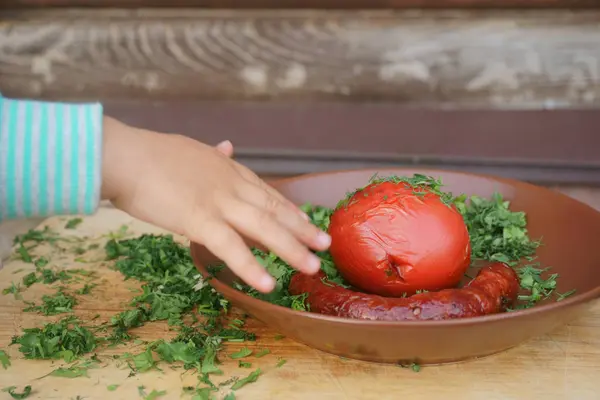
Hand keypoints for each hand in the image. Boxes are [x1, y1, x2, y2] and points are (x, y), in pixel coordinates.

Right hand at [100, 117, 330, 292]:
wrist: (123, 155)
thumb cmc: (150, 155)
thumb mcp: (190, 150)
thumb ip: (213, 155)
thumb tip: (228, 146)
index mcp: (229, 169)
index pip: (267, 193)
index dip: (290, 210)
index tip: (308, 223)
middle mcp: (231, 184)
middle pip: (275, 209)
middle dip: (302, 228)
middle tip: (325, 245)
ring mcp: (218, 201)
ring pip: (264, 227)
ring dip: (291, 248)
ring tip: (312, 267)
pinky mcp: (199, 219)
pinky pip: (230, 247)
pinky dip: (251, 266)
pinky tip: (268, 284)